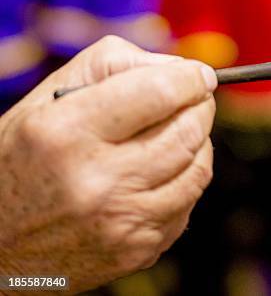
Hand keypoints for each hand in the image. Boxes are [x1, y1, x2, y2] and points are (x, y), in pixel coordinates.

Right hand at [0, 36, 216, 293]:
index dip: (191, 77)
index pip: (161, 92)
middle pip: (188, 130)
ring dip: (199, 141)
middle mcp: (96, 182)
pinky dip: (186, 178)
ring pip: (198, 168)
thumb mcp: (52, 95)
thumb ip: (118, 63)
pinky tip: (162, 169)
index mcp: (67, 132)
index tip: (200, 75)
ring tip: (179, 130)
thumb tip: (182, 69)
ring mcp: (119, 223)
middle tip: (195, 99)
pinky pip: (188, 203)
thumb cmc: (25, 154)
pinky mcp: (135, 251)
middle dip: (201, 106)